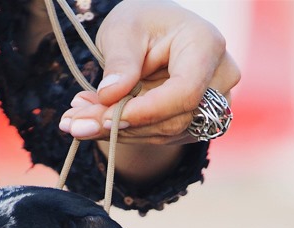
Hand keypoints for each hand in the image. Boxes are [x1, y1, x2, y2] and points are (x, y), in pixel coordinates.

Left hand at [58, 0, 240, 144]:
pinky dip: (128, 133)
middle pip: (174, 118)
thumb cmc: (142, 23)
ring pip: (167, 133)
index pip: (185, 92)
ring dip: (119, 133)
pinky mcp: (200, 122)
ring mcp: (215, 103)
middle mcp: (220, 77)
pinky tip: (98, 120)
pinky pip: (164, 137)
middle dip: (121, 125)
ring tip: (77, 120)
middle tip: (73, 123)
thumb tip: (110, 97)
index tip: (106, 120)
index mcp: (206, 45)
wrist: (156, 35)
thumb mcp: (123, 30)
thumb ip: (120, 62)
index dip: (147, 112)